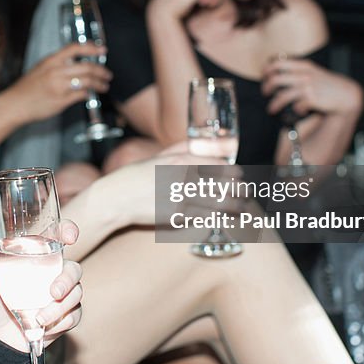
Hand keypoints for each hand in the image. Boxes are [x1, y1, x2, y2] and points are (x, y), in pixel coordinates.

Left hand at [0, 222, 82, 350]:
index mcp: (37, 256)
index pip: (59, 236)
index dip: (69, 231)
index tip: (69, 238)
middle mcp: (53, 273)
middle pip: (73, 269)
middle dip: (67, 280)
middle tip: (53, 293)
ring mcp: (61, 295)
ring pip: (76, 293)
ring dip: (61, 307)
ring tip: (39, 319)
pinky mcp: (64, 316)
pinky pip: (75, 315)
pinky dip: (62, 322)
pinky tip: (44, 327)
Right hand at [4, 42, 111, 122]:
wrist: (14, 104)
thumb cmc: (26, 88)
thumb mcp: (41, 69)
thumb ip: (58, 66)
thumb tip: (77, 67)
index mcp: (50, 61)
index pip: (75, 48)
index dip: (91, 48)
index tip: (102, 50)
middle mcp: (55, 71)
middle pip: (86, 67)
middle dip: (101, 71)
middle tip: (107, 74)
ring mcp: (59, 86)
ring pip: (87, 81)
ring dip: (99, 84)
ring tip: (104, 86)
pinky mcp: (61, 100)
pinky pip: (81, 95)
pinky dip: (89, 94)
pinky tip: (90, 95)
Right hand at [91, 149, 240, 226]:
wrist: (117, 197)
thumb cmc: (139, 175)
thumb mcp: (161, 155)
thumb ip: (186, 148)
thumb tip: (206, 145)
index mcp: (182, 160)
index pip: (221, 166)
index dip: (235, 173)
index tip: (239, 177)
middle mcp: (184, 178)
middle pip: (225, 185)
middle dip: (240, 190)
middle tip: (246, 194)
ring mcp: (181, 198)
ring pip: (220, 204)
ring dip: (236, 207)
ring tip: (242, 208)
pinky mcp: (177, 217)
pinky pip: (206, 218)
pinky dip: (218, 218)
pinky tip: (224, 218)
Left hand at [262, 57, 363, 117]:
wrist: (346, 94)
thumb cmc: (327, 84)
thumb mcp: (313, 71)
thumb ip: (297, 70)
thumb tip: (275, 73)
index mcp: (304, 65)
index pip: (277, 63)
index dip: (267, 70)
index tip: (264, 76)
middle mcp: (304, 75)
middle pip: (275, 79)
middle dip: (266, 87)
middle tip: (265, 93)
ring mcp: (308, 87)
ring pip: (282, 96)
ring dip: (274, 104)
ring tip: (272, 109)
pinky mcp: (312, 99)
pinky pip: (295, 106)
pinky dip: (293, 111)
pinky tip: (295, 112)